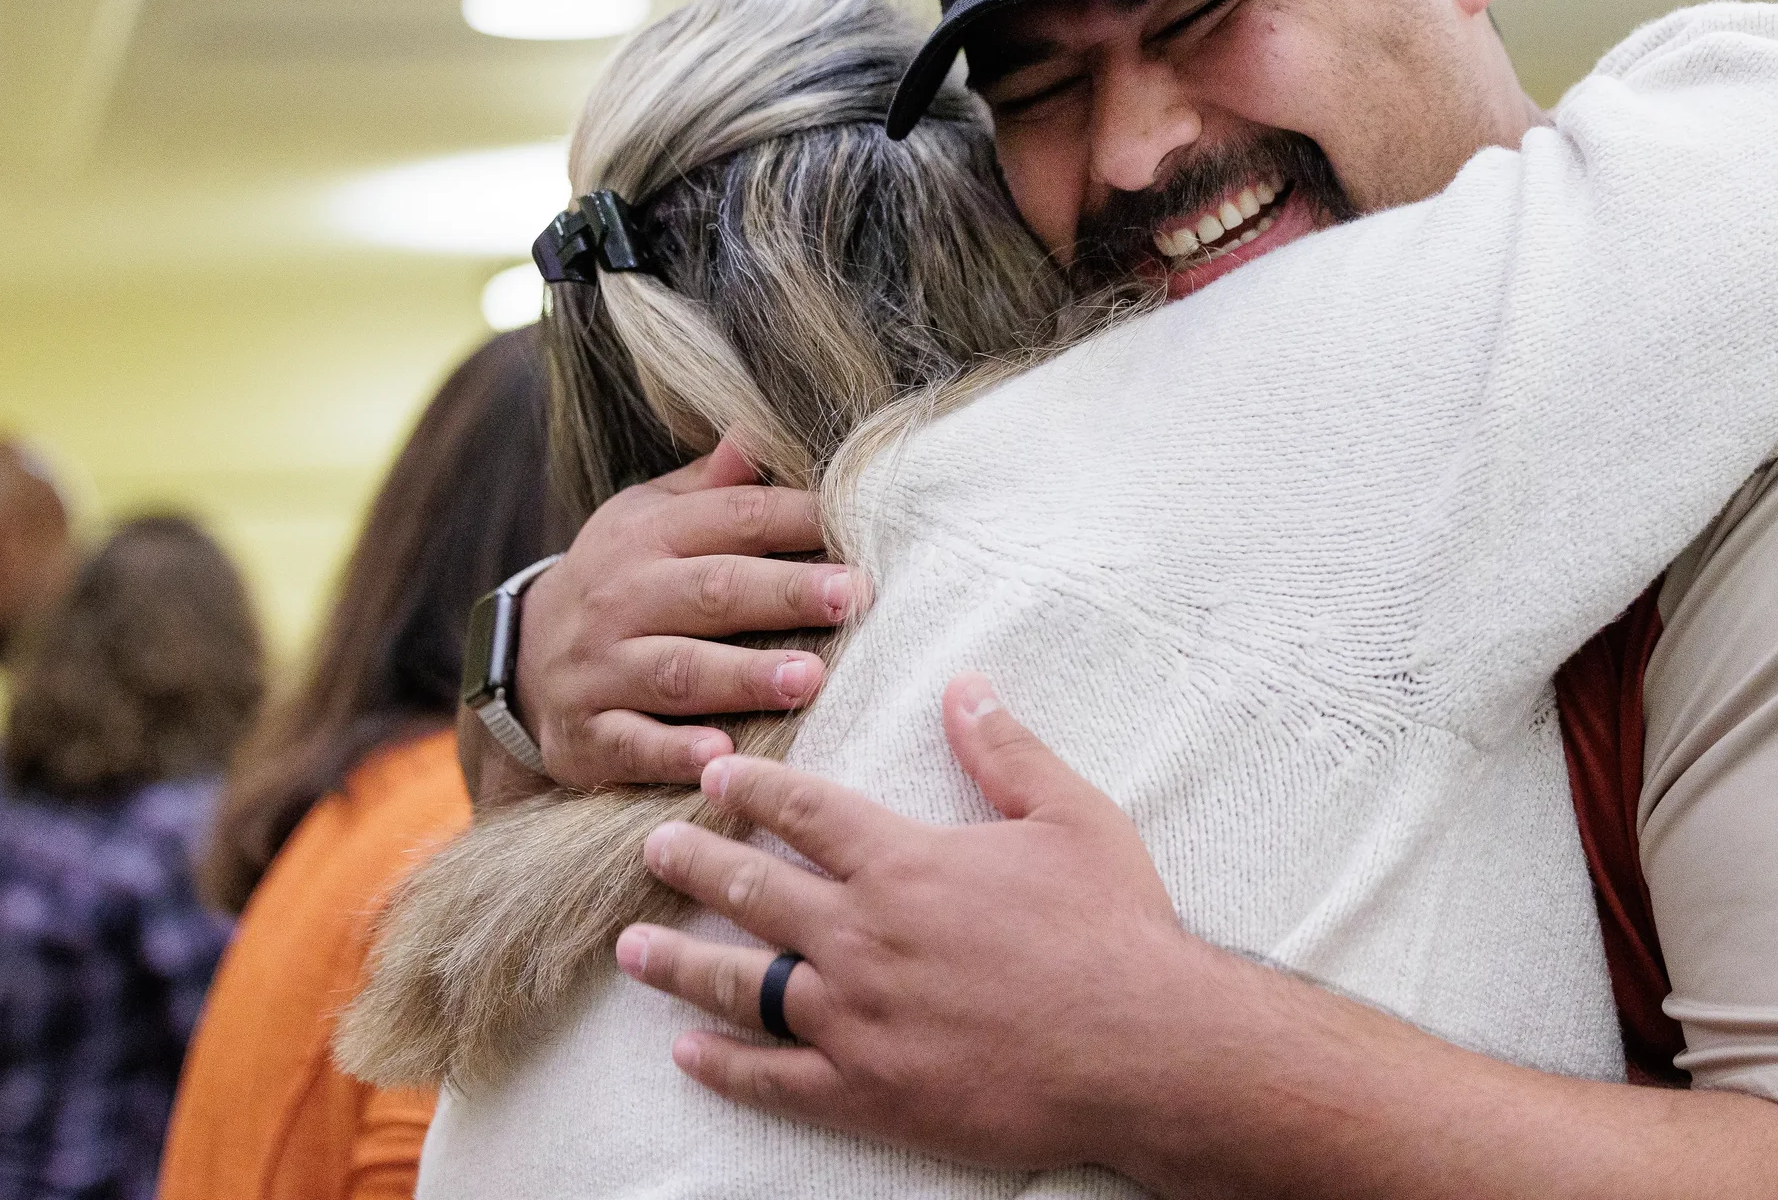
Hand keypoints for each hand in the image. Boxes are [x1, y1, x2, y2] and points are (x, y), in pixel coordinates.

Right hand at [505, 435, 858, 797]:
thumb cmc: (619, 580)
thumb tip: (760, 431)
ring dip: (742, 676)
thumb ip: (712, 486)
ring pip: (677, 671)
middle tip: (852, 597)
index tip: (862, 525)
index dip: (798, 519)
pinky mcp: (588, 736)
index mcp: (648, 537)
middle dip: (783, 593)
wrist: (519, 660)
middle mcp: (623, 599)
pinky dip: (673, 753)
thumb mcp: (648, 518)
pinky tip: (720, 755)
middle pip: (712, 592)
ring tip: (807, 678)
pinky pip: (632, 744)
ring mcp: (602, 669)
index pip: (733, 519)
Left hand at [614, 672, 1206, 1168]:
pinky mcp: (869, 1092)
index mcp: (905, 864)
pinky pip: (774, 1079)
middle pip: (753, 890)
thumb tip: (963, 684)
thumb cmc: (1114, 928)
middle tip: (650, 849)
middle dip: (694, 863)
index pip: (804, 813)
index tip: (711, 777)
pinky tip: (688, 1053)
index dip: (752, 791)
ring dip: (680, 962)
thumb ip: (1005, 750)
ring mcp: (858, 1020)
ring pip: (743, 984)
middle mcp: (864, 936)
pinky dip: (724, 1066)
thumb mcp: (1069, 817)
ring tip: (632, 947)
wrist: (1145, 1050)